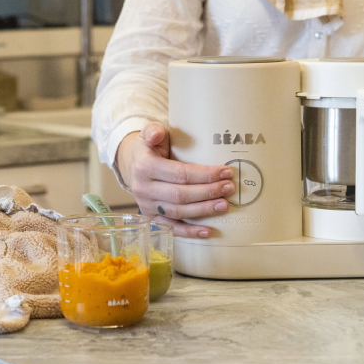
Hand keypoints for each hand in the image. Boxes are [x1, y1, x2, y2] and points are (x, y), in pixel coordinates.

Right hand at [117, 123, 234, 238]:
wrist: (135, 165)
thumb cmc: (150, 148)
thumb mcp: (149, 133)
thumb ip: (154, 130)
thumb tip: (157, 134)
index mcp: (145, 167)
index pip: (180, 174)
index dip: (205, 174)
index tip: (226, 172)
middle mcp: (143, 189)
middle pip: (181, 194)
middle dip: (208, 192)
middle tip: (229, 188)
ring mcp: (147, 206)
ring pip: (179, 212)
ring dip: (203, 210)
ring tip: (224, 205)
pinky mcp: (152, 218)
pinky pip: (172, 228)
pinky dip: (190, 232)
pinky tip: (208, 231)